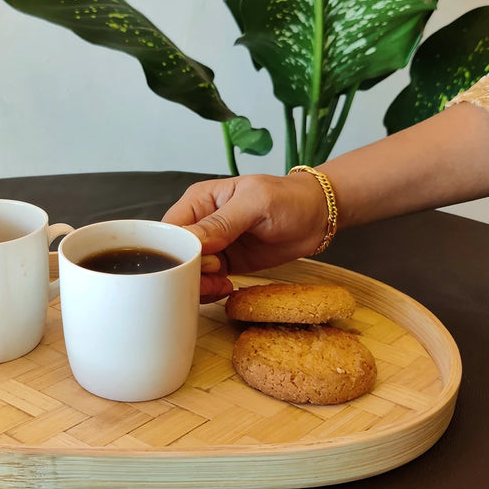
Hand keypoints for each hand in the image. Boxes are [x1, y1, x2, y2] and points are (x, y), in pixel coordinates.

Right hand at [162, 174, 327, 301]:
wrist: (317, 215)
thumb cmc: (288, 198)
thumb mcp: (255, 203)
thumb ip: (221, 222)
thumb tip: (191, 241)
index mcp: (199, 201)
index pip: (171, 229)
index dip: (176, 250)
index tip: (196, 263)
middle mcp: (200, 223)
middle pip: (176, 254)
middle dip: (187, 272)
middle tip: (211, 279)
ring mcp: (213, 246)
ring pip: (188, 271)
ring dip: (199, 284)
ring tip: (221, 286)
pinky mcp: (226, 263)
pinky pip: (206, 280)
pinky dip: (210, 290)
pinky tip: (226, 288)